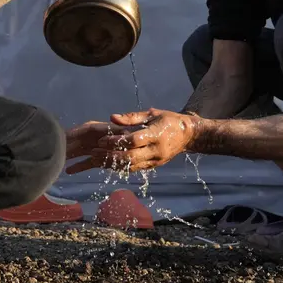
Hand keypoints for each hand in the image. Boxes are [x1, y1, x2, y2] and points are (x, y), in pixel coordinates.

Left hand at [65, 109, 197, 173]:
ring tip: (96, 160)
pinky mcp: (154, 166)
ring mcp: (155, 160)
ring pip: (131, 166)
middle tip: (94, 153)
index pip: (133, 141)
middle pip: (130, 157)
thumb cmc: (169, 120)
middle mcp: (156, 150)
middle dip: (110, 156)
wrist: (188, 135)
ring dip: (112, 164)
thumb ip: (131, 117)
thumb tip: (112, 118)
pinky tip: (108, 164)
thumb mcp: (152, 113)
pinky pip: (135, 169)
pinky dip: (121, 167)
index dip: (116, 141)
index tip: (102, 140)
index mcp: (156, 135)